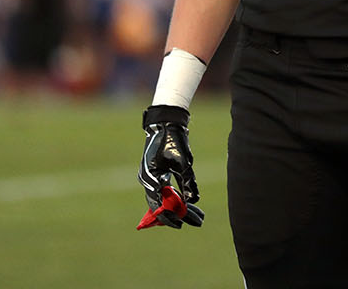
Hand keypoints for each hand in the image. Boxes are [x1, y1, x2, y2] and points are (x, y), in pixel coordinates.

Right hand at [137, 105, 203, 229]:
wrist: (165, 123)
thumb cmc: (173, 141)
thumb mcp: (183, 163)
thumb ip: (187, 182)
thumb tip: (193, 201)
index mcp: (152, 178)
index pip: (159, 206)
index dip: (171, 217)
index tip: (182, 224)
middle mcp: (148, 180)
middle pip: (163, 205)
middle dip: (180, 214)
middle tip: (198, 221)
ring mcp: (151, 177)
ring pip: (164, 198)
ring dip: (180, 207)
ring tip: (198, 215)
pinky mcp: (156, 173)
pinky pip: (164, 191)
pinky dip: (176, 197)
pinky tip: (190, 203)